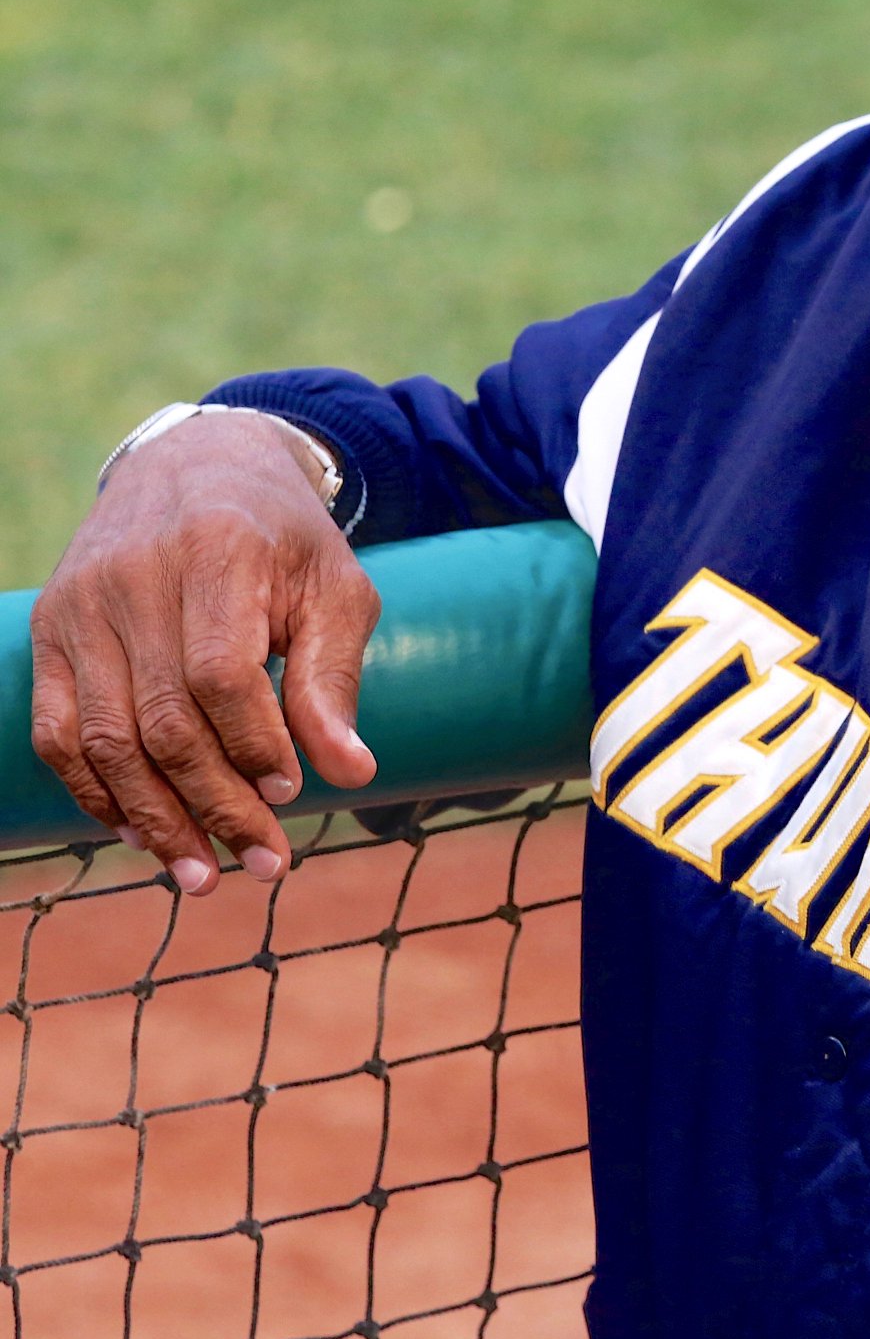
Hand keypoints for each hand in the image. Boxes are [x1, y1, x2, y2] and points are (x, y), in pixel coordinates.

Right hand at [28, 412, 381, 893]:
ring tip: (203, 874)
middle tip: (265, 861)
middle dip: (215, 805)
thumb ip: (333, 677)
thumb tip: (351, 774)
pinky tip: (141, 832)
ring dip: (154, 819)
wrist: (200, 464)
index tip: (292, 792)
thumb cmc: (285, 537)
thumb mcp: (335, 588)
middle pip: (162, 721)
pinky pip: (57, 731)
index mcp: (217, 554)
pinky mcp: (49, 628)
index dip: (253, 745)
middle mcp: (134, 579)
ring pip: (105, 739)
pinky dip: (95, 791)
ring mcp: (81, 605)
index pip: (220, 675)